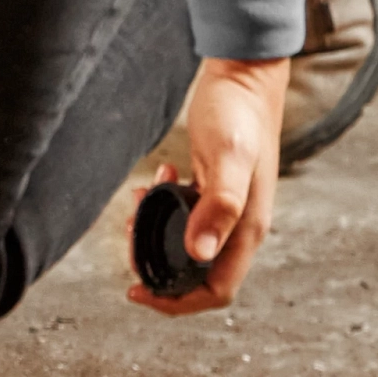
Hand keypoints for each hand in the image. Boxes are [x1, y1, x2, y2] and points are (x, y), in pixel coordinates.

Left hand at [128, 56, 289, 314]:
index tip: (137, 291)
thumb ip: (218, 204)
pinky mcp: (216, 190)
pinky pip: (188, 216)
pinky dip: (166, 207)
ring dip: (158, 236)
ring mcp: (230, 209)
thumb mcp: (228, 156)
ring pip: (190, 246)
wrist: (247, 74)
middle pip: (199, 275)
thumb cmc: (239, 112)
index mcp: (248, 229)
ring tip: (139, 205)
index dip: (177, 302)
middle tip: (129, 238)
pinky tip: (157, 180)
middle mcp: (241, 226)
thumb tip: (198, 252)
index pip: (217, 291)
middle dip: (160, 267)